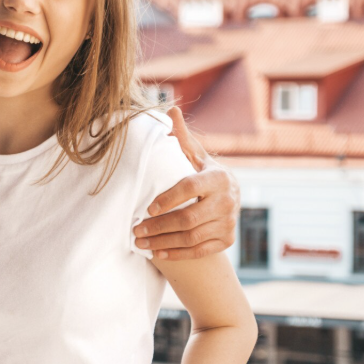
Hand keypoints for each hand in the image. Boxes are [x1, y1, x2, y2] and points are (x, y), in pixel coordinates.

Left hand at [133, 106, 238, 259]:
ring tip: (139, 242)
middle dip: (159, 226)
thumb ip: (181, 138)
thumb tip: (170, 109)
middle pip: (189, 218)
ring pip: (192, 238)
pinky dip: (177, 254)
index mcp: (218, 177)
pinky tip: (157, 253)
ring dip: (162, 242)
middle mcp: (228, 201)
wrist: (229, 198)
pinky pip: (199, 251)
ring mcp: (229, 223)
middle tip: (135, 230)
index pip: (189, 188)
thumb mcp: (195, 155)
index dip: (168, 199)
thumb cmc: (203, 173)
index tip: (147, 208)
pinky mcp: (227, 241)